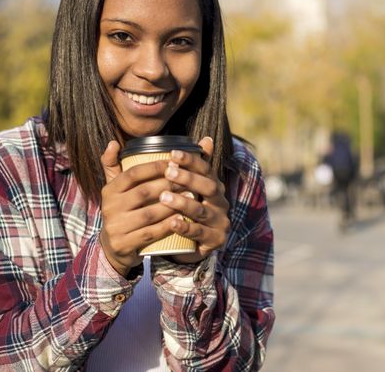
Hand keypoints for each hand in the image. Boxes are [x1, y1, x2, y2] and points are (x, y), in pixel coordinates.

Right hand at [98, 141, 178, 276]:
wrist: (113, 247)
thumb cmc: (122, 211)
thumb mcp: (114, 189)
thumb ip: (113, 165)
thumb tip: (113, 142)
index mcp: (109, 190)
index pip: (132, 174)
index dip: (154, 167)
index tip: (174, 162)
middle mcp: (109, 207)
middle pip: (144, 192)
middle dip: (168, 184)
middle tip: (188, 179)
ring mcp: (116, 227)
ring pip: (149, 213)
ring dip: (172, 204)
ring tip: (190, 196)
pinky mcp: (123, 244)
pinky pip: (150, 233)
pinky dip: (167, 225)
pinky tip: (182, 218)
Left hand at [158, 137, 230, 263]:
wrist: (193, 245)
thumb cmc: (189, 211)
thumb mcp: (192, 188)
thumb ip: (195, 166)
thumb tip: (206, 138)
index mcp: (214, 186)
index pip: (206, 169)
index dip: (191, 160)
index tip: (172, 153)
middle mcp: (220, 202)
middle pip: (208, 187)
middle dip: (188, 178)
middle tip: (168, 172)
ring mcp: (219, 221)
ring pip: (201, 210)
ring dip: (183, 202)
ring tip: (164, 197)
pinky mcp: (215, 240)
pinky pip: (200, 233)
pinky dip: (186, 228)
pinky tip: (172, 222)